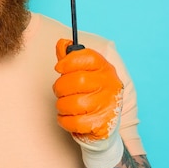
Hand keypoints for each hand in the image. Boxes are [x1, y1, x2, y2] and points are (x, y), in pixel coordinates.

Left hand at [53, 39, 123, 167]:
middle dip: (60, 87)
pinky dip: (64, 120)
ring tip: (64, 105)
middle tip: (60, 91)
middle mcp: (110, 84)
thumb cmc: (89, 93)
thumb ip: (70, 58)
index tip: (59, 67)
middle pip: (76, 80)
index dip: (68, 61)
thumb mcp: (82, 72)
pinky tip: (67, 117)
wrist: (104, 123)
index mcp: (105, 68)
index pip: (87, 57)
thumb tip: (62, 44)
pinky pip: (74, 122)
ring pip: (73, 103)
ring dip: (61, 105)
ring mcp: (108, 104)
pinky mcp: (102, 123)